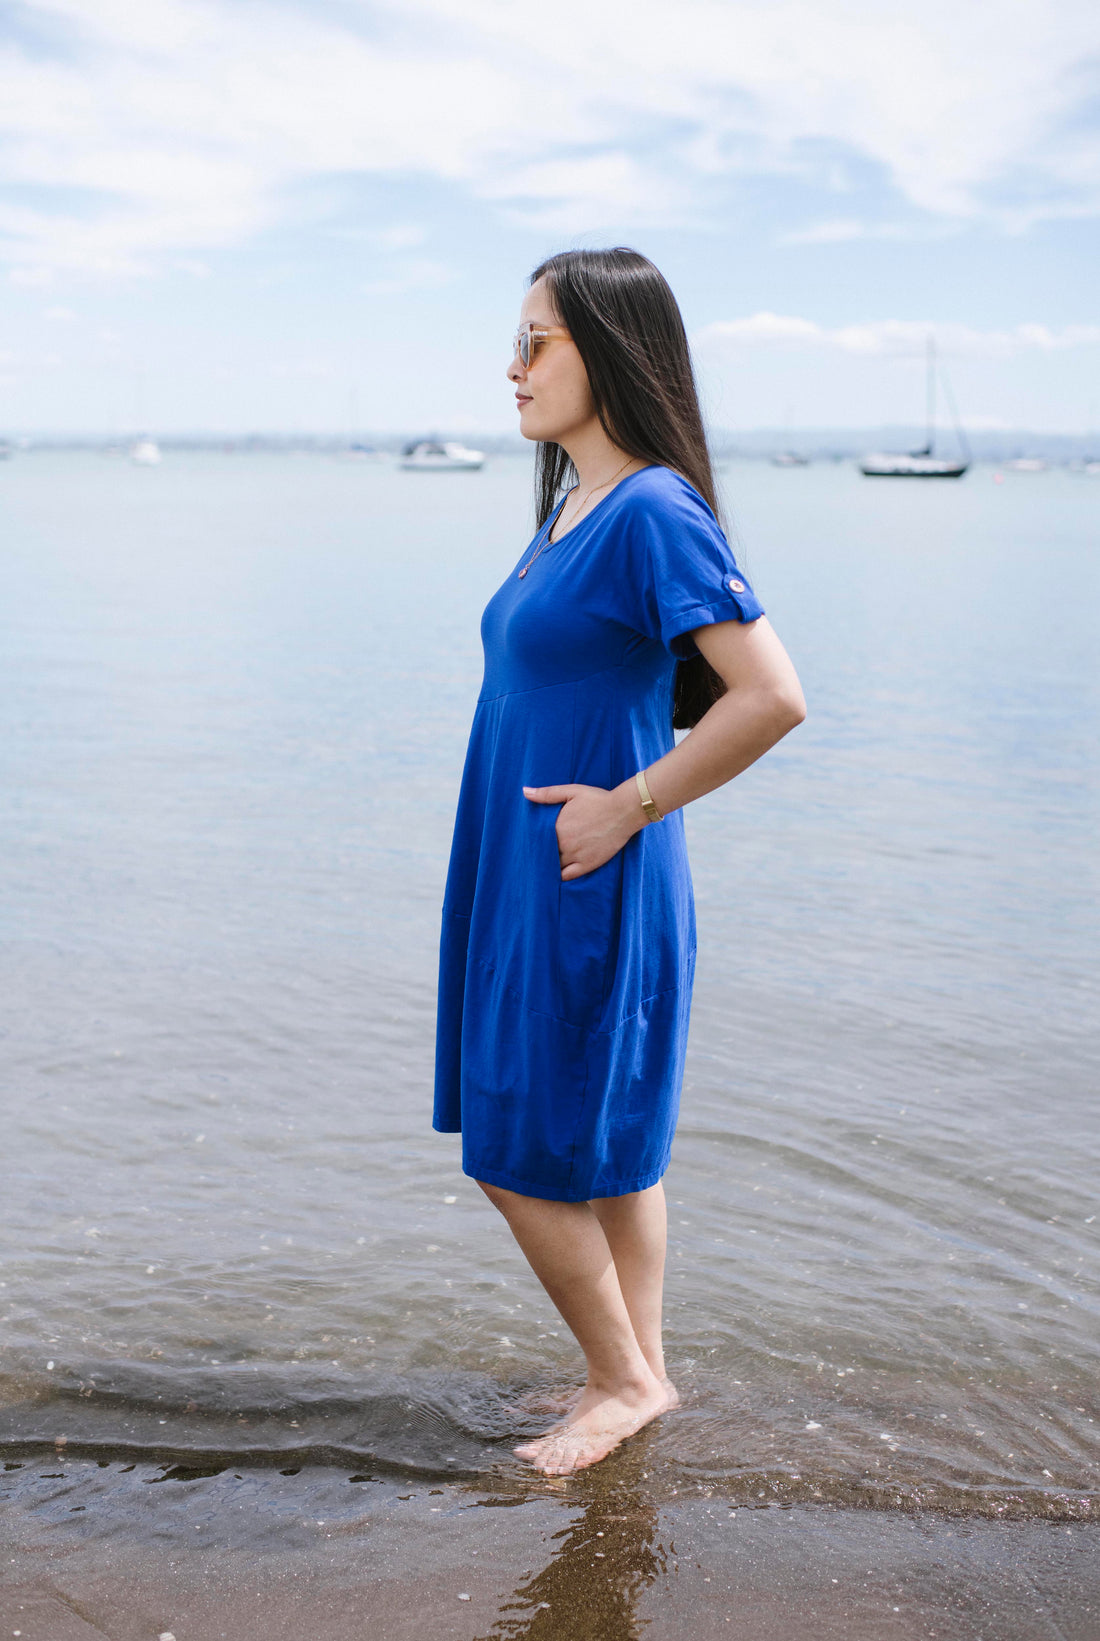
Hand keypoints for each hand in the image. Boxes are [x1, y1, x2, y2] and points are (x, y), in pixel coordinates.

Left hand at [523, 781, 645, 879]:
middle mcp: (563, 843)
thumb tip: (525, 791)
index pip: (536, 839)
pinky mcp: (587, 864)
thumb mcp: (571, 791)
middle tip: (535, 853)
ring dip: (548, 864)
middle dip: (540, 853)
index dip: (533, 840)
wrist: (623, 811)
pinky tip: (557, 872)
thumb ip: (546, 794)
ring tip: (545, 863)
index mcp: (556, 827)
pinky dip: (560, 875)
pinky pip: (567, 876)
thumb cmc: (598, 799)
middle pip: (543, 853)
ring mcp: (575, 855)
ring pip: (553, 866)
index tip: (532, 840)